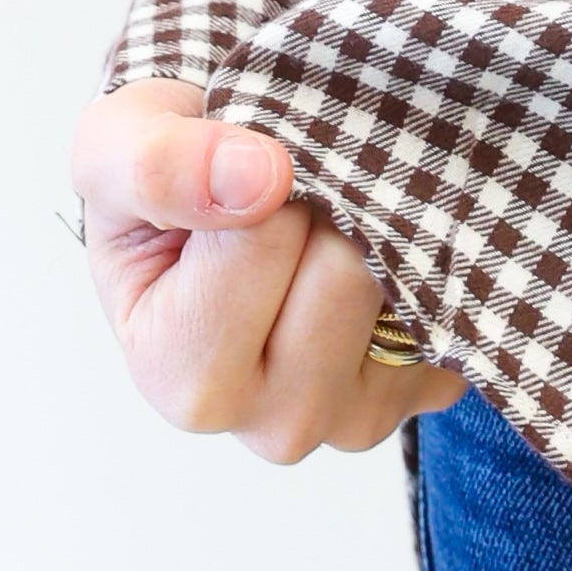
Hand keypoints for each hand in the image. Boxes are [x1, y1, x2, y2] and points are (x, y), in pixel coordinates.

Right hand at [73, 82, 462, 457]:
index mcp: (181, 377)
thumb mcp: (116, 147)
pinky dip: (425, 250)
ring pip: (405, 283)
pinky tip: (373, 242)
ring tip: (323, 213)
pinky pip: (455, 299)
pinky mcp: (426, 391)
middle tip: (288, 190)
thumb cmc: (166, 179)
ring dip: (379, 218)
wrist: (227, 192)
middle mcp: (272, 422)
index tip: (232, 166)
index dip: (257, 172)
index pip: (261, 239)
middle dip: (325, 199)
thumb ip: (159, 163)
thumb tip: (259, 177)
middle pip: (344, 272)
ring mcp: (356, 416)